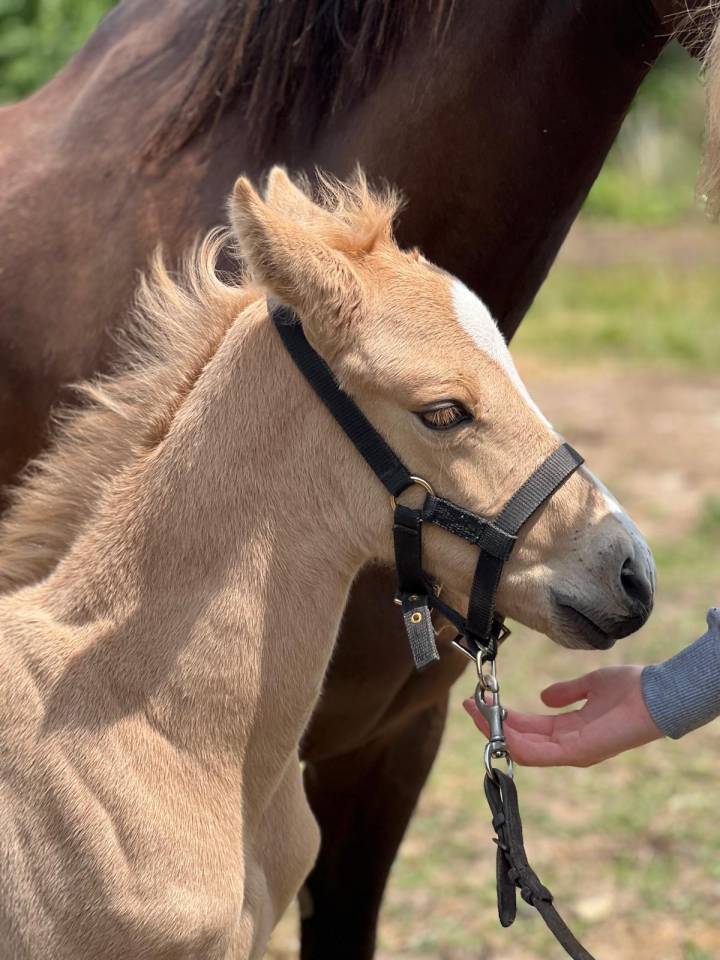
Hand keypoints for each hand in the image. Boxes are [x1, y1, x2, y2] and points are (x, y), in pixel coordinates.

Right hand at [464, 665, 662, 766]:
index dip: (504, 716)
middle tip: (470, 704)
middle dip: (493, 724)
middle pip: (521, 740)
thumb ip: (567, 692)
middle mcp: (567, 745)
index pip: (529, 728)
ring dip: (497, 731)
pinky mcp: (577, 753)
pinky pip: (539, 754)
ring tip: (476, 711)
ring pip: (524, 748)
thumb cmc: (630, 690)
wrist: (656, 695)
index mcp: (570, 730)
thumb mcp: (591, 686)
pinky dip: (515, 742)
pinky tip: (498, 727)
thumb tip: (544, 696)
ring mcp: (571, 752)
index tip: (483, 699)